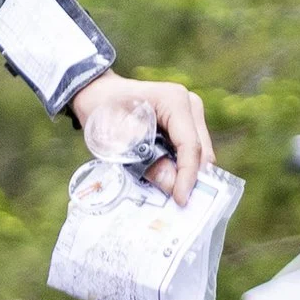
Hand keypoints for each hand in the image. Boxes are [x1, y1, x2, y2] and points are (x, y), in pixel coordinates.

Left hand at [69, 73, 213, 204]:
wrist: (99, 95)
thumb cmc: (104, 109)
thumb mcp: (117, 136)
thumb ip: (146, 160)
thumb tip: (173, 185)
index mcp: (174, 101)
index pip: (190, 145)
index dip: (188, 175)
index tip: (180, 200)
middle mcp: (189, 104)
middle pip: (201, 151)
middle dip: (190, 178)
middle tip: (175, 203)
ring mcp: (190, 114)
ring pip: (198, 154)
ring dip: (185, 174)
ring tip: (167, 192)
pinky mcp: (186, 125)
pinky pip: (189, 152)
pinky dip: (179, 167)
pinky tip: (165, 179)